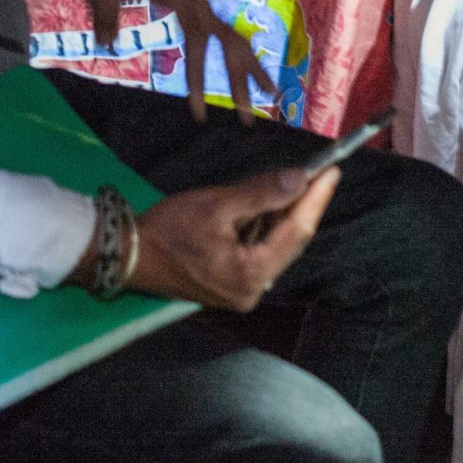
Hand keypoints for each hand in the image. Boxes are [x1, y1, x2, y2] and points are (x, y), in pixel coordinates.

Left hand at [65, 0, 271, 119]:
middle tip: (248, 118)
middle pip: (231, 43)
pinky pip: (222, 35)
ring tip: (271, 94)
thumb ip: (107, 22)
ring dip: (251, 67)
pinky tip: (247, 72)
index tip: (199, 113)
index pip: (198, 45)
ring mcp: (198, 5)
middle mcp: (197, 4)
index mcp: (181, 0)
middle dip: (241, 80)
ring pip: (234, 38)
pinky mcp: (193, 8)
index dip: (201, 78)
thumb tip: (108, 47)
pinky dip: (237, 55)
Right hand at [125, 167, 341, 310]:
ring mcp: (241, 291)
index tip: (334, 171)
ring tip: (297, 182)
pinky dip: (265, 227)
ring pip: (274, 245)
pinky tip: (269, 205)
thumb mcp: (217, 204)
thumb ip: (262, 193)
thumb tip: (300, 178)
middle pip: (289, 242)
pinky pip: (259, 251)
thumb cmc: (169, 230)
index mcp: (251, 275)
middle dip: (303, 205)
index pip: (296, 232)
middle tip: (321, 172)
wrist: (129, 254)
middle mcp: (252, 291)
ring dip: (283, 215)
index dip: (316, 200)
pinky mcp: (231, 284)